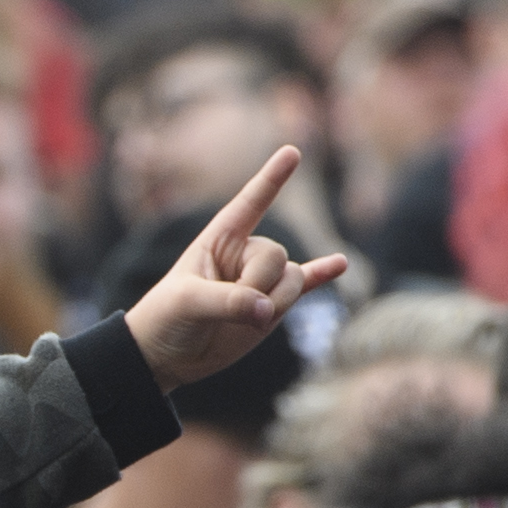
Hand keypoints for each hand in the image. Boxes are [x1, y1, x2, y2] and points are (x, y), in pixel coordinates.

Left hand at [122, 146, 348, 393]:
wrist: (167, 355)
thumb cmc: (166, 318)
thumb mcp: (188, 303)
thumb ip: (229, 302)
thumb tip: (266, 311)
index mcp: (219, 239)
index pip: (249, 203)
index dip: (271, 179)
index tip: (292, 152)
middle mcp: (244, 253)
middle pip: (275, 256)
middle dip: (258, 285)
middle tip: (229, 307)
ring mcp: (261, 278)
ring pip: (292, 279)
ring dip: (275, 304)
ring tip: (245, 321)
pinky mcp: (273, 304)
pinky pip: (306, 284)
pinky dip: (322, 275)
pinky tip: (341, 264)